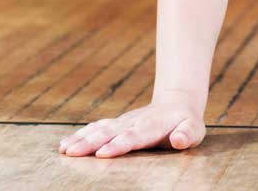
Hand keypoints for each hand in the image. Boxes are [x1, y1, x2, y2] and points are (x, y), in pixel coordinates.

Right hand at [58, 90, 205, 158]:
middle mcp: (134, 122)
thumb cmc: (186, 123)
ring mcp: (123, 122)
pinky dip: (80, 135)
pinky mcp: (116, 124)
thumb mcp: (194, 129)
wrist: (177, 103)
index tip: (101, 154)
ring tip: (63, 150)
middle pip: (110, 132)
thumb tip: (179, 140)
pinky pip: (96, 128)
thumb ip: (187, 134)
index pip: (134, 136)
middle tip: (71, 153)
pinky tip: (64, 145)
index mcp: (152, 126)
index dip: (118, 144)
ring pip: (100, 129)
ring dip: (81, 139)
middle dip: (90, 143)